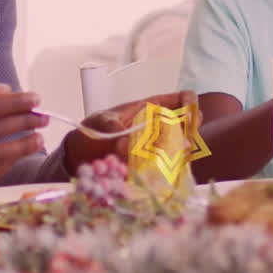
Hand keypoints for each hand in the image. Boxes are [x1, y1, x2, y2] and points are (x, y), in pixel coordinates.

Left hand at [63, 90, 199, 174]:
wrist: (81, 153)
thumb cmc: (94, 130)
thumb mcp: (101, 124)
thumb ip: (113, 131)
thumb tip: (125, 145)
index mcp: (152, 106)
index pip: (183, 98)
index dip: (190, 104)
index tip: (187, 118)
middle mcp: (160, 125)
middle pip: (190, 124)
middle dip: (191, 133)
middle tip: (183, 144)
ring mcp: (159, 145)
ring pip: (183, 147)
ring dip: (181, 153)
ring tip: (169, 160)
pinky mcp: (154, 164)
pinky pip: (171, 166)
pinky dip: (170, 170)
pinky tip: (162, 173)